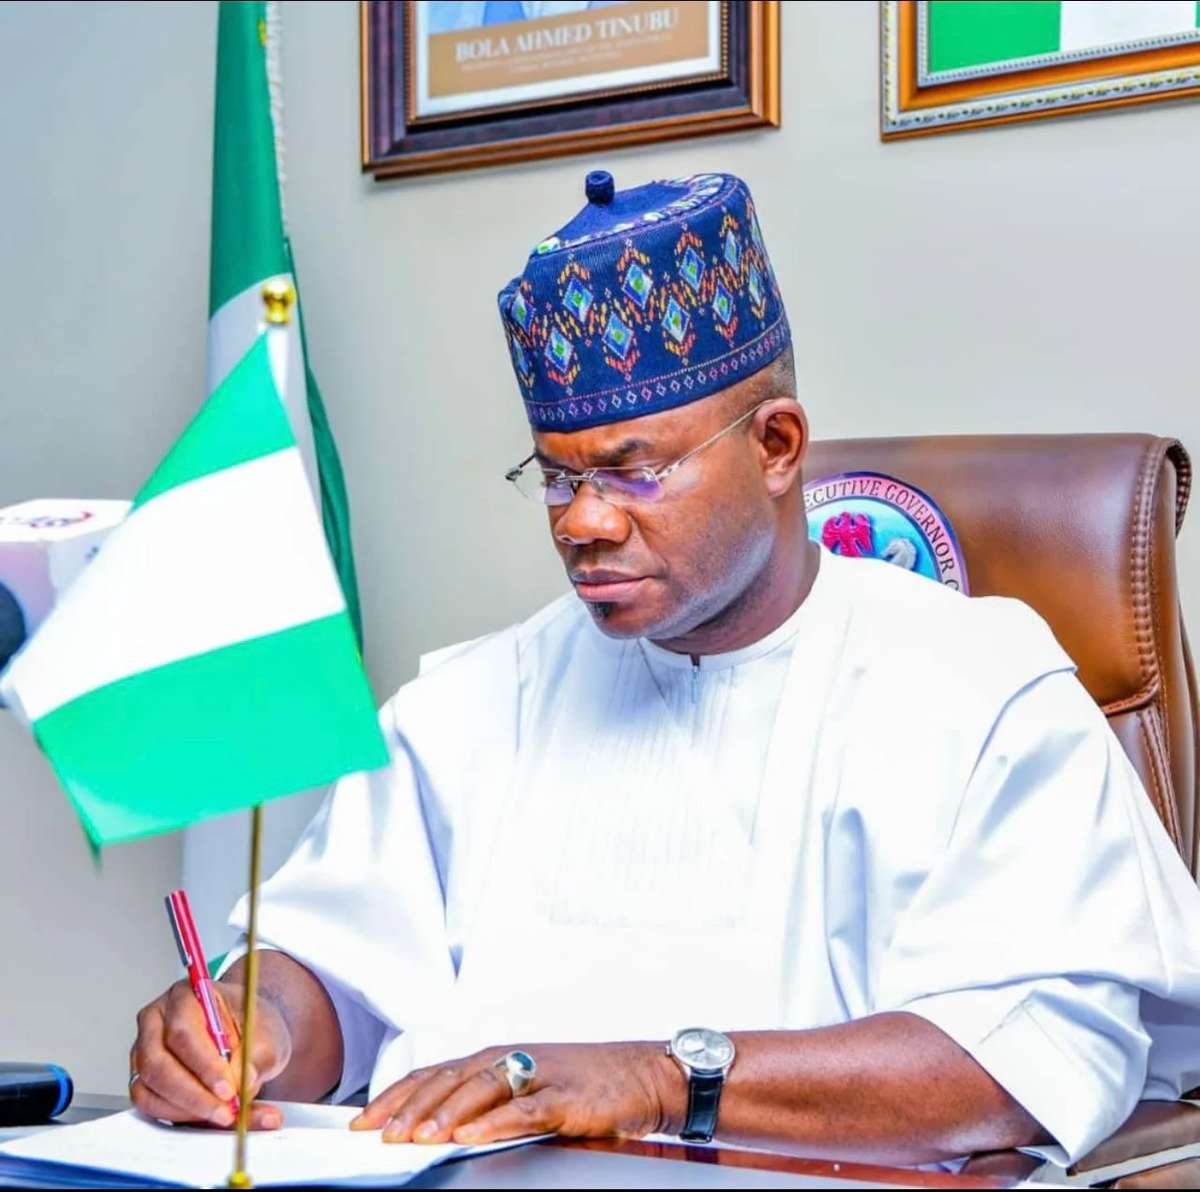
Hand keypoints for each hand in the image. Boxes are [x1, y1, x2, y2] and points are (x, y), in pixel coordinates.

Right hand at [129, 979, 291, 1129]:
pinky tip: (210, 1118)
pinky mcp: (144, 1079)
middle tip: (226, 1112)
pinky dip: (180, 1117)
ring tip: (225, 1116)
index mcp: (185, 995)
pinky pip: (151, 1105)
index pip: (184, 1032)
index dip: (205, 1065)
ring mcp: (144, 1051)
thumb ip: (258, 1055)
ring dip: (188, 1110)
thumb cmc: (251, 1024)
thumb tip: (245, 1080)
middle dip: (194, 1095)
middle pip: (158, 1064)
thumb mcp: (268, 1033)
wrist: (247, 1033)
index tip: (229, 1089)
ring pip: (150, 1089)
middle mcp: (156, 1021)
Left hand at [349, 1042, 686, 1145]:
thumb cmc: (583, 1082)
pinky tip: (471, 1136)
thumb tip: (434, 1128)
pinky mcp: (565, 1096)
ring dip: (445, 1114)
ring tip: (417, 1137)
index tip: (365, 1121)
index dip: (397, 1095)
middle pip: (449, 1080)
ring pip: (481, 1090)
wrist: (640, 1073)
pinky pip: (524, 1110)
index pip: (434, 1073)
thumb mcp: (525, 1085)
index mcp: (495, 1056)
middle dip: (410, 1108)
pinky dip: (494, 1122)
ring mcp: (537, 1074)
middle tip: (380, 1134)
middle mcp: (510, 1059)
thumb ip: (485, 1100)